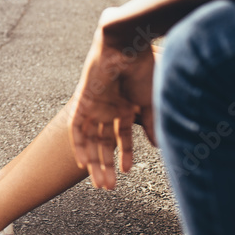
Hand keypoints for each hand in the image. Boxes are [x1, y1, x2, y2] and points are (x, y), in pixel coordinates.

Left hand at [68, 21, 156, 189]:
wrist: (128, 48)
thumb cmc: (144, 69)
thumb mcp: (151, 102)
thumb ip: (151, 124)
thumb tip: (157, 146)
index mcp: (126, 106)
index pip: (121, 137)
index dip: (124, 155)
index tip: (126, 172)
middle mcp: (109, 107)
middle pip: (104, 142)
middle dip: (106, 165)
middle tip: (109, 187)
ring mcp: (96, 105)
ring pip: (91, 140)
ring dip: (94, 161)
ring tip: (101, 182)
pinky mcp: (84, 101)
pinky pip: (77, 127)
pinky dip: (79, 145)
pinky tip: (82, 162)